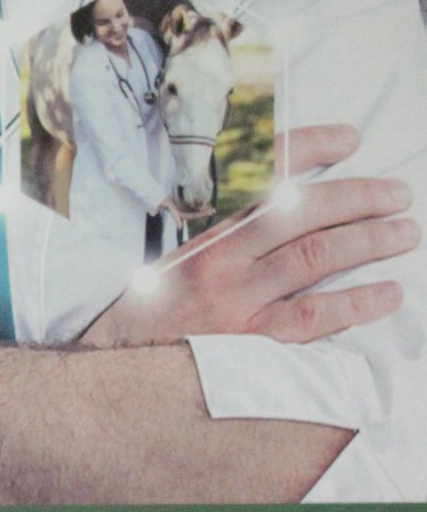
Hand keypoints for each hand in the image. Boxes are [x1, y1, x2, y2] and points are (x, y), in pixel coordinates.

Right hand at [84, 124, 417, 347]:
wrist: (114, 373)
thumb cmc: (147, 319)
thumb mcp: (173, 266)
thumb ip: (220, 241)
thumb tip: (276, 211)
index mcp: (204, 233)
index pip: (262, 177)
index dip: (309, 150)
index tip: (348, 139)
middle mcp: (222, 260)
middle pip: (303, 213)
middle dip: (358, 198)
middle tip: (397, 195)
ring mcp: (239, 300)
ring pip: (316, 257)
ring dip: (369, 241)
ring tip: (405, 232)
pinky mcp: (253, 343)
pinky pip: (316, 316)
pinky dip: (357, 302)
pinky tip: (388, 293)